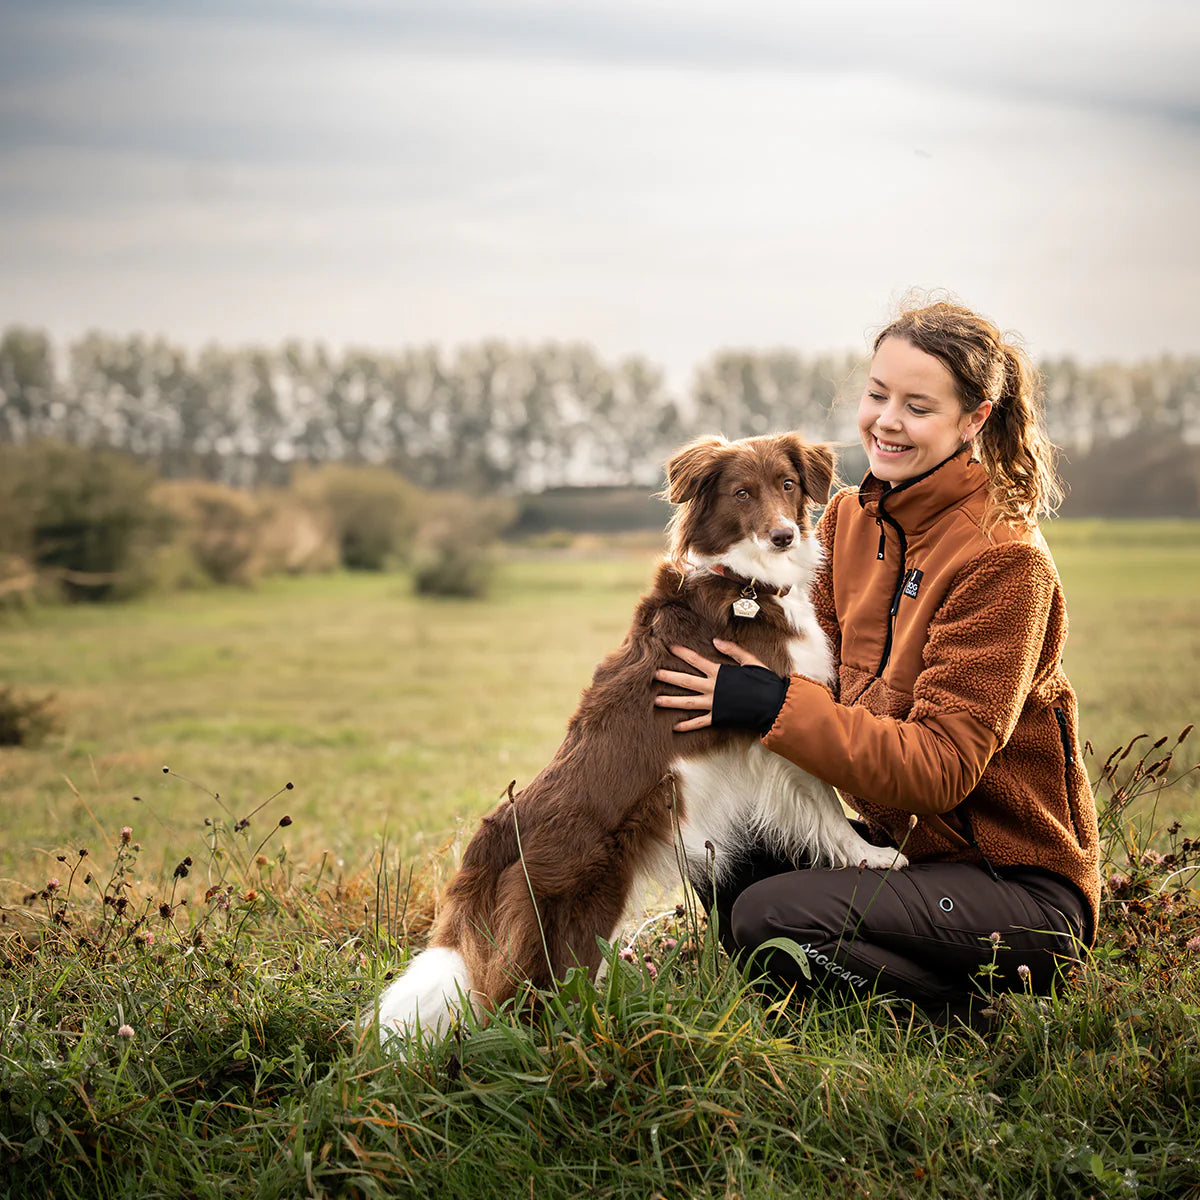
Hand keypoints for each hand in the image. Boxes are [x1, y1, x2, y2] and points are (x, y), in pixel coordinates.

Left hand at [653, 639, 768, 731]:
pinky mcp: (718, 717)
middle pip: (685, 681)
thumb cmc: (764, 681)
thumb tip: (716, 641)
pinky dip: (688, 725)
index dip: (682, 653)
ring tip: (656, 701)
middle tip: (653, 675)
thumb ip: (733, 651)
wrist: (772, 704)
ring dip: (671, 701)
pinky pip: (700, 722)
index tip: (669, 648)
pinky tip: (676, 727)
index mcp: (719, 673)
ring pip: (687, 703)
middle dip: (668, 677)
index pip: (696, 660)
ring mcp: (713, 704)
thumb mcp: (750, 661)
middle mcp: (712, 688)